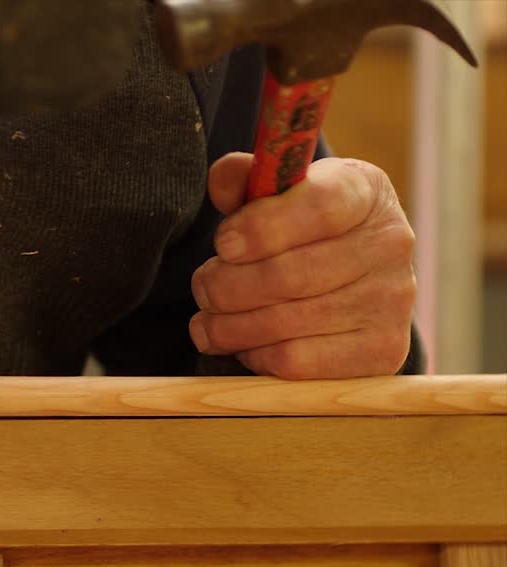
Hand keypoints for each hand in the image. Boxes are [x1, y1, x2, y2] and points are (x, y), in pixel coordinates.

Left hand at [190, 153, 417, 378]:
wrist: (353, 281)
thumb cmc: (300, 230)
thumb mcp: (276, 195)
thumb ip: (245, 182)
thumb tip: (224, 177)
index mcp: (366, 192)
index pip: (318, 207)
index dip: (261, 228)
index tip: (222, 243)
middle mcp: (391, 244)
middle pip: (290, 275)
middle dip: (226, 285)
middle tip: (201, 287)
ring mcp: (392, 302)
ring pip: (284, 322)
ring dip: (228, 325)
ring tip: (207, 320)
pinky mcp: (382, 353)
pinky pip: (296, 362)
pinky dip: (256, 355)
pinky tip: (244, 343)